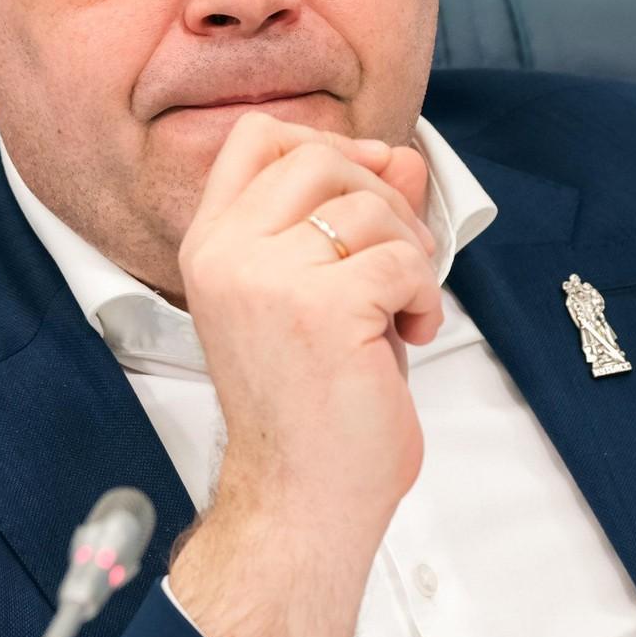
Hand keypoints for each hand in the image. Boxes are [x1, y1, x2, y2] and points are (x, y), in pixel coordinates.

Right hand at [167, 112, 439, 636]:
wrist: (299, 499)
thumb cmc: (310, 407)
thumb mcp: (322, 292)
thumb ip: (353, 218)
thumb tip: (401, 156)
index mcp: (211, 246)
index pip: (257, 137)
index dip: (325, 146)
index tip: (363, 194)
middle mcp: (227, 253)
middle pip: (320, 155)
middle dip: (380, 196)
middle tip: (396, 258)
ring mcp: (268, 278)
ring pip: (369, 205)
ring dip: (409, 250)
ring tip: (402, 308)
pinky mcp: (322, 309)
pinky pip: (402, 258)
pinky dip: (424, 293)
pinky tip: (411, 333)